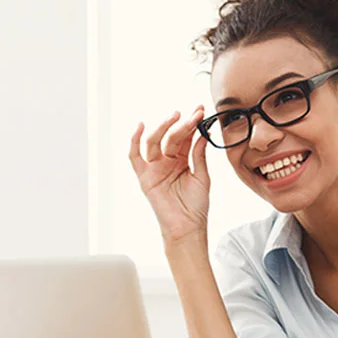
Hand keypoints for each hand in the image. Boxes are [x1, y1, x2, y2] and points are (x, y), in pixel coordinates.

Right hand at [129, 106, 209, 242]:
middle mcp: (167, 161)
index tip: (201, 110)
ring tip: (176, 116)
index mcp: (182, 160)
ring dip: (164, 127)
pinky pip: (135, 157)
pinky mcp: (145, 177)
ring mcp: (155, 168)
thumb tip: (203, 133)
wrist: (188, 227)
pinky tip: (140, 127)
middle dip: (183, 123)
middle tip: (194, 113)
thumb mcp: (202, 176)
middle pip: (172, 137)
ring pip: (155, 142)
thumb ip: (199, 155)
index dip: (193, 124)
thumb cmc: (196, 206)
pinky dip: (135, 141)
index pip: (186, 137)